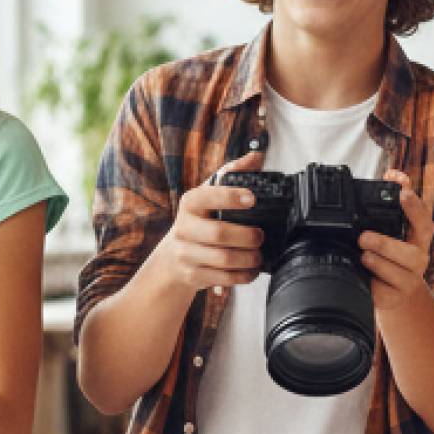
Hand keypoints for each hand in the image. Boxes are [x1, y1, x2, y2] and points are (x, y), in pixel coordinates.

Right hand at [152, 150, 266, 295]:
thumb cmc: (200, 220)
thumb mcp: (211, 194)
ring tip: (258, 255)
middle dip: (247, 236)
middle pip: (219, 233)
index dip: (230, 197)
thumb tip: (256, 156)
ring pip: (223, 259)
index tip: (252, 198)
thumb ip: (233, 174)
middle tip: (261, 236)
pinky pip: (223, 278)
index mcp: (190, 203)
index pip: (207, 196)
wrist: (173, 258)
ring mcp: (186, 253)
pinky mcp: (192, 275)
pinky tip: (251, 270)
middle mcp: (184, 228)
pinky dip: (243, 276)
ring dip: (249, 258)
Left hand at [357, 167, 433, 321]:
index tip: (402, 193)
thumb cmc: (389, 254)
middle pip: (411, 253)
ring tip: (364, 256)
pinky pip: (386, 292)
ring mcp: (409, 281)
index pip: (423, 220)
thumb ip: (392, 201)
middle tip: (364, 237)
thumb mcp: (390, 228)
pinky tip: (367, 276)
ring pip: (400, 274)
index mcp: (418, 238)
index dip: (415, 207)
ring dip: (380, 263)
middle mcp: (418, 259)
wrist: (391, 292)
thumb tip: (393, 174)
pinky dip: (375, 283)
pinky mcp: (395, 298)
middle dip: (387, 244)